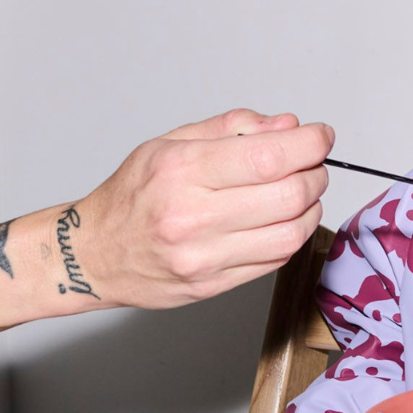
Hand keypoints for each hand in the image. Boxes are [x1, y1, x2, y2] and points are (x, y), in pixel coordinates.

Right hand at [78, 109, 333, 308]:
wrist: (92, 254)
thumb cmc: (131, 196)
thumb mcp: (170, 143)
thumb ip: (233, 129)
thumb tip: (287, 127)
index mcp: (182, 171)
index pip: (268, 157)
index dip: (309, 144)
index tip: (320, 136)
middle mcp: (192, 216)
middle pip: (288, 195)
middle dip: (315, 174)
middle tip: (312, 165)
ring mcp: (203, 257)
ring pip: (290, 234)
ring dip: (310, 209)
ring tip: (300, 193)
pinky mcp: (212, 286)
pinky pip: (275, 261)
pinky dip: (291, 236)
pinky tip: (281, 221)